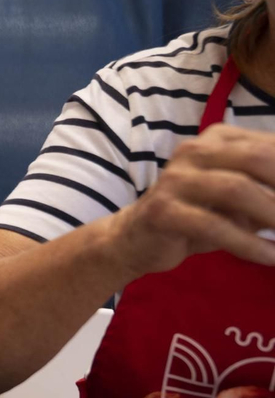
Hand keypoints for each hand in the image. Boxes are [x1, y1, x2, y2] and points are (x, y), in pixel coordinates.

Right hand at [107, 123, 274, 275]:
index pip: (272, 147)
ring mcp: (176, 179)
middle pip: (258, 160)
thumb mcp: (241, 198)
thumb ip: (272, 191)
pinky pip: (214, 226)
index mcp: (218, 139)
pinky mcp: (163, 211)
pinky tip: (271, 258)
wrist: (137, 239)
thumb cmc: (198, 215)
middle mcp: (195, 151)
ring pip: (237, 190)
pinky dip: (249, 244)